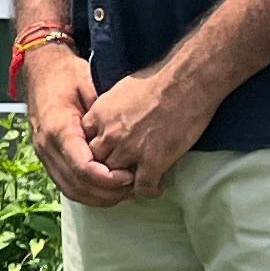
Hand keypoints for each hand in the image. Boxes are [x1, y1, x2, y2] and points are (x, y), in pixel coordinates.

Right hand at [22, 39, 132, 205]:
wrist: (40, 69)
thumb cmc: (66, 74)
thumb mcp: (89, 85)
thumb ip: (103, 116)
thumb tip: (125, 140)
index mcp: (58, 128)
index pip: (82, 167)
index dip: (107, 178)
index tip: (129, 177)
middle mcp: (47, 145)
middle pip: (77, 185)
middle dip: (107, 194)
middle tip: (133, 189)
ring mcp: (43, 153)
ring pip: (70, 190)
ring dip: (97, 198)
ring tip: (123, 193)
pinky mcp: (46, 157)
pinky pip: (65, 184)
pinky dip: (86, 193)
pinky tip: (106, 191)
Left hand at [82, 61, 216, 194]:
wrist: (186, 80)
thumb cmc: (158, 79)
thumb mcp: (119, 90)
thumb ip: (109, 111)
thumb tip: (110, 121)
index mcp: (99, 116)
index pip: (84, 144)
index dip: (96, 153)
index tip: (106, 157)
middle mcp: (109, 135)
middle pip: (96, 164)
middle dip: (106, 171)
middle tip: (120, 176)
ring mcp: (130, 150)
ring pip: (116, 180)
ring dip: (126, 184)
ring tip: (137, 184)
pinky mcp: (153, 162)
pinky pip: (143, 188)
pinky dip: (150, 191)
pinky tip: (157, 186)